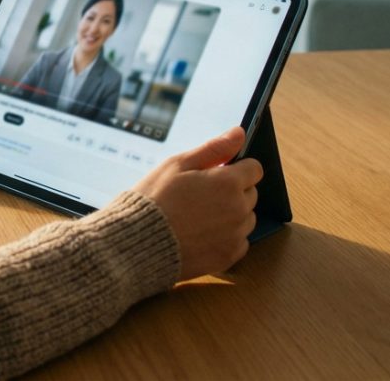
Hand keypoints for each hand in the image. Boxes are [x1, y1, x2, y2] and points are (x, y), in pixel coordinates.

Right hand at [132, 127, 261, 280]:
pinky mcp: (228, 257)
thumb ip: (214, 148)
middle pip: (251, 193)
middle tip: (200, 195)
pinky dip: (226, 238)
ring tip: (199, 216)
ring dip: (232, 214)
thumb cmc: (154, 199)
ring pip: (246, 218)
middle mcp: (238, 209)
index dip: (236, 168)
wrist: (135, 244)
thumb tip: (239, 133)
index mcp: (228, 183)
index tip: (219, 173)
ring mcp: (235, 235)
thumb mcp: (177, 165)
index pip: (254, 169)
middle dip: (233, 191)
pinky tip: (202, 234)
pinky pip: (239, 242)